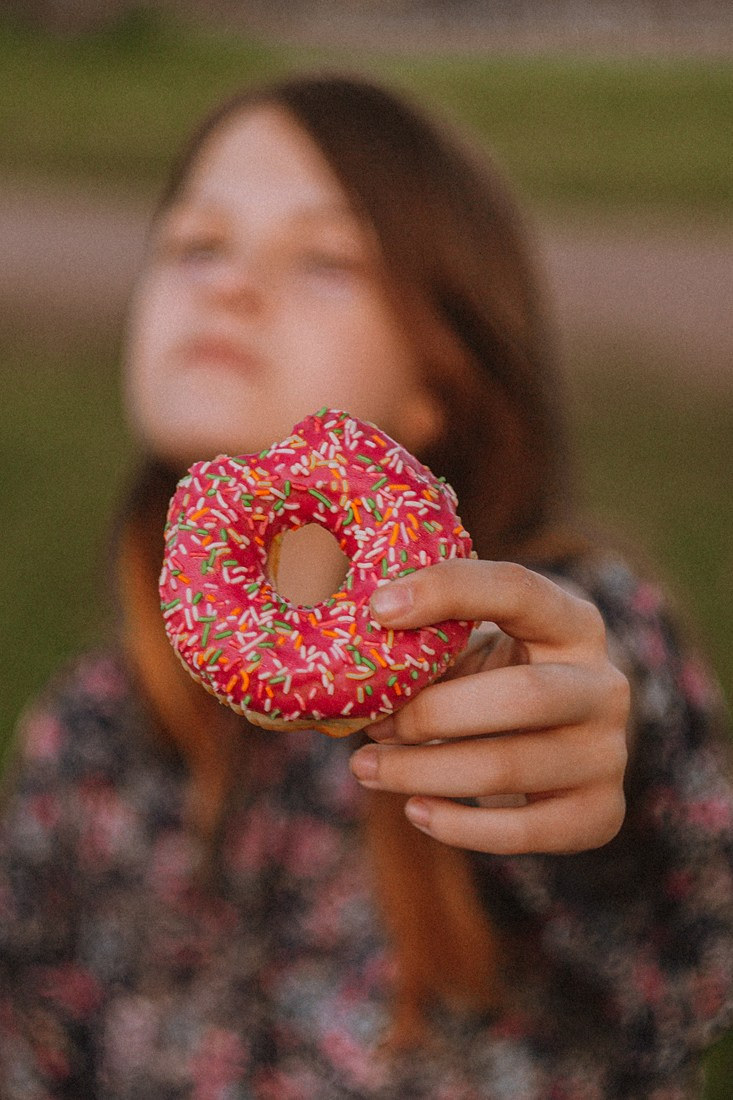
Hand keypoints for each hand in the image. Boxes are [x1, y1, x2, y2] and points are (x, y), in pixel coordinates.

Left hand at [349, 559, 629, 854]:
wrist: (562, 743)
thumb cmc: (498, 679)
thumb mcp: (476, 646)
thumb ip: (432, 642)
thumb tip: (349, 655)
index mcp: (572, 623)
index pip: (518, 591)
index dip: (449, 592)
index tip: (379, 608)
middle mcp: (604, 685)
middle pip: (522, 697)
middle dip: (432, 714)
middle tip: (371, 724)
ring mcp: (608, 753)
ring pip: (509, 768)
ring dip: (423, 772)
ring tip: (366, 769)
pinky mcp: (600, 813)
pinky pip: (523, 832)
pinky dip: (459, 826)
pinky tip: (415, 810)